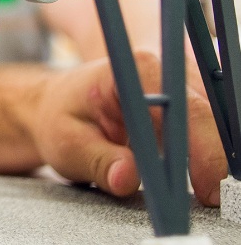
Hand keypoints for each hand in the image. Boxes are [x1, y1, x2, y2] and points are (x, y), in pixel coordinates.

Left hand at [33, 51, 225, 205]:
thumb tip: (127, 178)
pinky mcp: (183, 105)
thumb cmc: (60, 117)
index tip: (206, 185)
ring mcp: (176, 86)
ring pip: (210, 122)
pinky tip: (195, 175)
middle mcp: (161, 71)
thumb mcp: (66, 142)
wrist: (56, 105)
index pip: (181, 105)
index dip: (202, 146)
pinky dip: (203, 155)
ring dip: (208, 157)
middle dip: (212, 157)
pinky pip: (204, 130)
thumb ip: (97, 161)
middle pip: (205, 113)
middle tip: (208, 196)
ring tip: (200, 188)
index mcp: (131, 71)